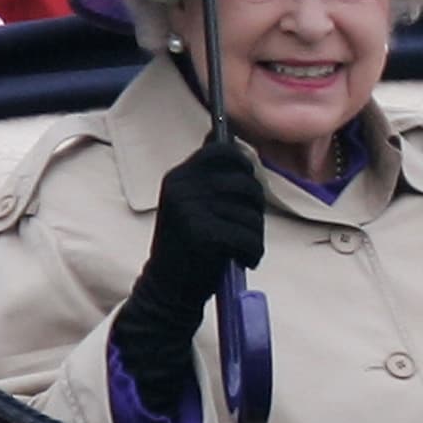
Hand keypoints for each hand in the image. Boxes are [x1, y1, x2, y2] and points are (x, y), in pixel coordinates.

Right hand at [114, 141, 264, 413]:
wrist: (167, 291)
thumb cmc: (187, 247)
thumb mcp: (189, 202)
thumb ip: (204, 173)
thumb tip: (221, 131)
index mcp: (178, 177)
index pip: (221, 150)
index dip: (243, 164)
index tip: (246, 183)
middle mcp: (180, 187)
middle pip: (244, 181)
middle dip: (255, 206)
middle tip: (246, 227)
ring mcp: (189, 209)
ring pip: (249, 212)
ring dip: (255, 234)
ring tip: (242, 248)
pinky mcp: (201, 234)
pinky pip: (247, 236)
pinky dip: (253, 252)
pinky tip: (243, 260)